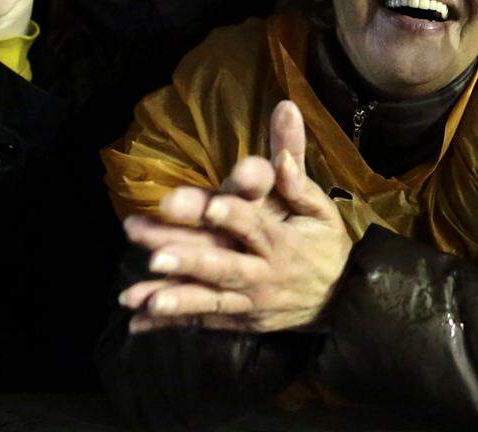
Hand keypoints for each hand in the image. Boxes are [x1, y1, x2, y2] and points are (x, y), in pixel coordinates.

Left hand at [120, 101, 352, 333]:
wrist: (340, 300)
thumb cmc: (325, 245)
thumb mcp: (321, 210)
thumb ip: (298, 181)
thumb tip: (282, 155)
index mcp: (282, 242)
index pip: (255, 226)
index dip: (233, 215)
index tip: (211, 206)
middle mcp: (263, 274)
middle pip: (225, 268)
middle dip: (191, 262)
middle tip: (157, 256)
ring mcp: (250, 302)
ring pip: (210, 301)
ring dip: (176, 300)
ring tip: (141, 299)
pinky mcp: (240, 320)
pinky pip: (203, 321)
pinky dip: (171, 322)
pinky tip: (137, 321)